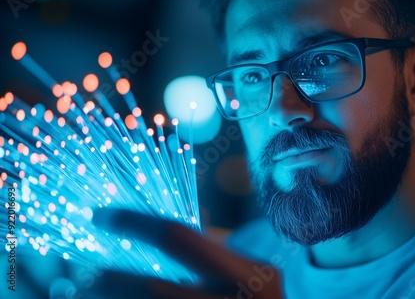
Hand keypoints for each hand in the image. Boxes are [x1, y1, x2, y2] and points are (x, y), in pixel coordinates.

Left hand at [85, 209, 283, 298]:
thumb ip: (211, 254)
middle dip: (109, 280)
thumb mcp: (250, 273)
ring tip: (73, 292)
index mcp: (248, 277)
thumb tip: (151, 232)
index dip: (134, 224)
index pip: (178, 239)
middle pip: (150, 292)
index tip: (101, 216)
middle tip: (81, 270)